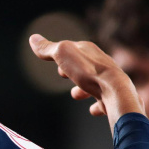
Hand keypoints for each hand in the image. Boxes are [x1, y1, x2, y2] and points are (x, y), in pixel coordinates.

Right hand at [29, 34, 143, 130]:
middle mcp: (101, 64)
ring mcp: (109, 82)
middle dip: (73, 69)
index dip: (62, 53)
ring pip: (94, 84)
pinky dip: (97, 106)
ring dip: (83, 89)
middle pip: (84, 65)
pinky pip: (104, 102)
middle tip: (63, 74)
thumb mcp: (63, 54)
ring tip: (76, 95)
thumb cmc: (88, 72)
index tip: (55, 58)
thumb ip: (48, 48)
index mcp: (89, 51)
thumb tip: (33, 38)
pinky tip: (93, 110)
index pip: (73, 48)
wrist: (116, 92)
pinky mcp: (113, 99)